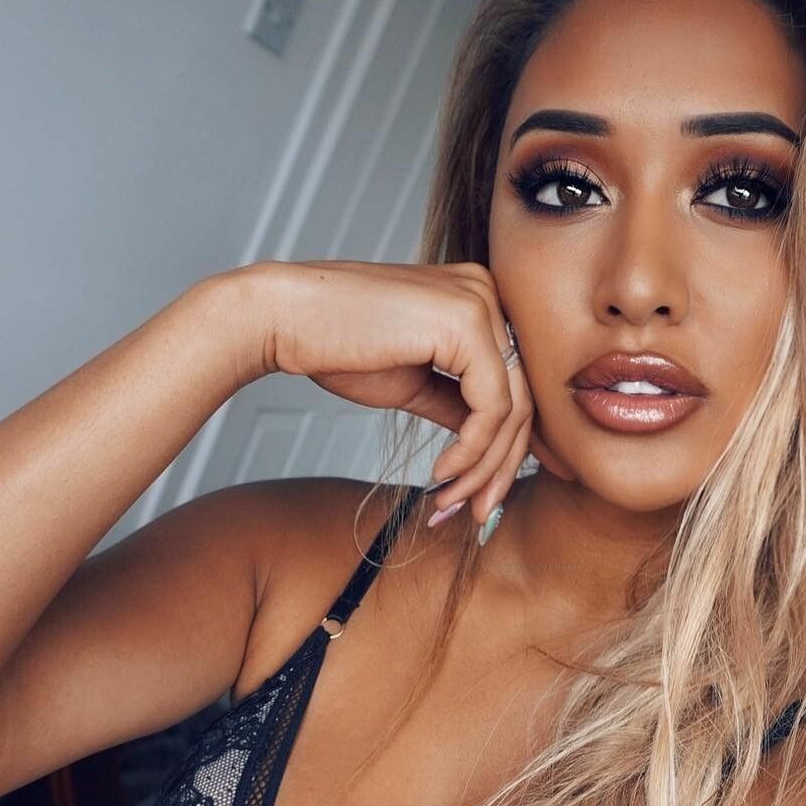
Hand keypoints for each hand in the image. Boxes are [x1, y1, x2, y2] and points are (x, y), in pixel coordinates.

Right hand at [224, 258, 548, 523]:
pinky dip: (472, 450)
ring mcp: (481, 302)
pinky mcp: (468, 321)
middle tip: (481, 513)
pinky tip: (443, 472)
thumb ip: (456, 404)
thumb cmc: (336, 346)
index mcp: (476, 299)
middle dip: (500, 466)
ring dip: (484, 468)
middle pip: (522, 398)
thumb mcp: (412, 382)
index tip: (482, 494)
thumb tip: (488, 446)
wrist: (283, 319)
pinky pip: (492, 406)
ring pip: (513, 408)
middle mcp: (487, 292)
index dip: (503, 448)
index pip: (512, 385)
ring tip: (452, 501)